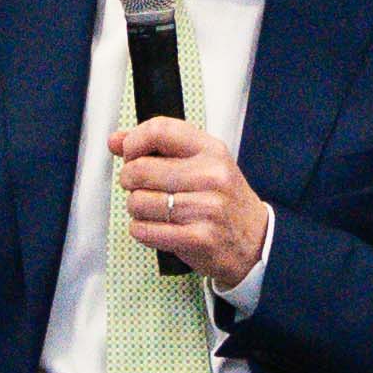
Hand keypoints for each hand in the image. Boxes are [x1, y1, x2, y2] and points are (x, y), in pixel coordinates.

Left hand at [109, 117, 268, 288]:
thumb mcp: (202, 164)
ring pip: (138, 202)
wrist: (256, 242)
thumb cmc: (224, 201)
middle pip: (140, 169)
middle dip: (130, 181)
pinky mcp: (198, 238)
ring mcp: (206, 208)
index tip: (131, 153)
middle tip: (141, 187)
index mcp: (212, 151)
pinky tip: (157, 227)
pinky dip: (141, 230)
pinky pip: (144, 230)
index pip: (160, 130)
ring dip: (137, 209)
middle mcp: (211, 176)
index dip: (134, 141)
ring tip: (154, 211)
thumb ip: (158, 148)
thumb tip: (116, 141)